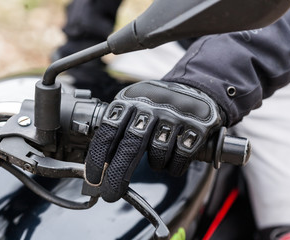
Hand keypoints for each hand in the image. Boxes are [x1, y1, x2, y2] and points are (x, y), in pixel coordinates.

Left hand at [84, 80, 223, 201]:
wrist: (196, 89)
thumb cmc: (157, 104)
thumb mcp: (132, 106)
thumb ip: (117, 129)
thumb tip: (100, 164)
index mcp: (128, 102)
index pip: (107, 133)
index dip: (97, 159)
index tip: (93, 180)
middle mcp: (150, 107)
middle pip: (130, 147)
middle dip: (117, 176)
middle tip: (110, 194)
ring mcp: (174, 116)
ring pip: (157, 155)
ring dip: (155, 164)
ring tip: (157, 158)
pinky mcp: (196, 126)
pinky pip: (180, 158)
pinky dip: (174, 166)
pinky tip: (173, 159)